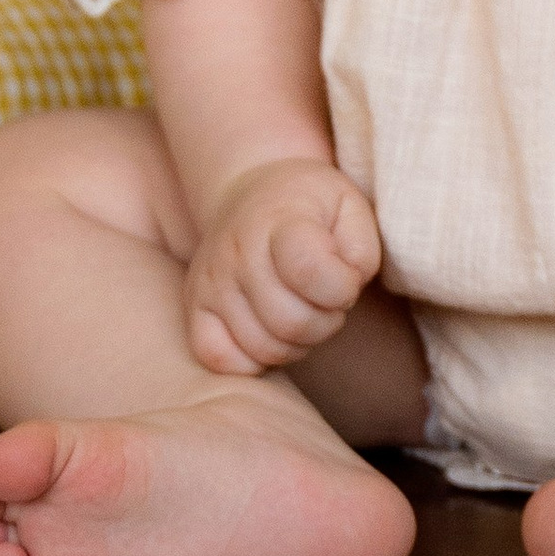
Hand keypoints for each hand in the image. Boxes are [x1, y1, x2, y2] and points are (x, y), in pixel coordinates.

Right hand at [184, 157, 381, 374]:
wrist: (250, 195)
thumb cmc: (309, 208)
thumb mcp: (349, 206)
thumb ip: (360, 248)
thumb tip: (346, 288)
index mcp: (279, 219)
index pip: (309, 270)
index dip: (342, 289)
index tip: (347, 280)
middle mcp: (237, 251)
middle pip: (291, 322)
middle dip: (326, 322)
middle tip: (327, 301)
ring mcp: (210, 282)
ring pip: (263, 348)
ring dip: (297, 343)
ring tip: (302, 311)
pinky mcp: (194, 308)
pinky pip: (219, 360)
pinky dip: (253, 360)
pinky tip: (270, 332)